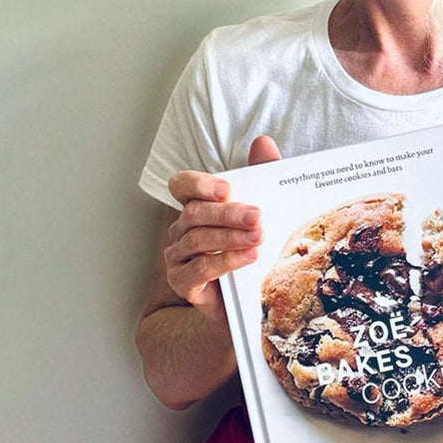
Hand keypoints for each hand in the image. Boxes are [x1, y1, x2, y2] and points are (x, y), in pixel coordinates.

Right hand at [164, 135, 281, 319]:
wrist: (245, 300)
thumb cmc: (249, 249)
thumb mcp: (259, 211)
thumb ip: (260, 176)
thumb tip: (264, 142)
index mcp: (195, 207)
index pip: (181, 185)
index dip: (199, 184)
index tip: (226, 189)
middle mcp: (180, 230)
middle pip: (194, 213)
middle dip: (227, 214)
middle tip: (257, 217)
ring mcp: (178, 257)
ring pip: (197, 240)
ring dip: (230, 238)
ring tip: (258, 238)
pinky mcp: (183, 283)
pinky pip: (199, 270)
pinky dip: (225, 261)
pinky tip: (248, 257)